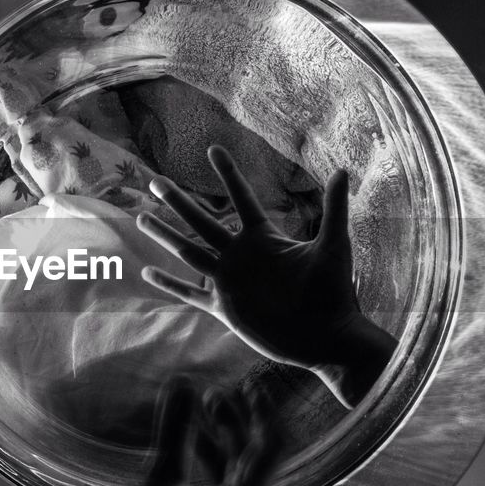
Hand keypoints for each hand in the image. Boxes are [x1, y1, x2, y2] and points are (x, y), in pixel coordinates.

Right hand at [108, 377, 279, 485]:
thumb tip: (184, 385)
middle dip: (234, 426)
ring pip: (233, 484)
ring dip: (217, 449)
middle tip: (214, 394)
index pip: (272, 449)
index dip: (262, 411)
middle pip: (252, 465)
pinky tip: (181, 463)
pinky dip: (205, 476)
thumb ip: (175, 432)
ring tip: (196, 419)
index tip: (249, 384)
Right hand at [136, 145, 395, 407]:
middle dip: (178, 201)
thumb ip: (335, 209)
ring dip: (165, 234)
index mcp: (264, 237)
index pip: (241, 198)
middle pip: (202, 221)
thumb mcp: (334, 246)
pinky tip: (147, 272)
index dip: (228, 174)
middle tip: (154, 181)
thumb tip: (343, 171)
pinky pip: (190, 293)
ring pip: (188, 251)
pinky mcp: (224, 308)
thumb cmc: (334, 291)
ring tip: (141, 217)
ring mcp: (230, 281)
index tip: (213, 148)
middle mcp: (242, 255)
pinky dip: (169, 283)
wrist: (326, 337)